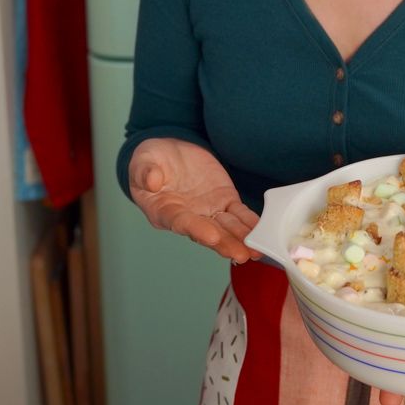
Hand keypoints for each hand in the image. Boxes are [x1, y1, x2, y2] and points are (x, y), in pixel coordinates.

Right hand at [128, 138, 260, 263]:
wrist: (169, 150)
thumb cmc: (150, 160)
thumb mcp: (142, 161)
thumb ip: (145, 171)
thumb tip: (151, 180)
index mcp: (164, 211)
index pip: (181, 222)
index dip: (196, 230)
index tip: (211, 237)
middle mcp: (188, 216)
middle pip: (208, 232)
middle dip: (225, 244)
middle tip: (241, 255)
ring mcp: (207, 210)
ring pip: (226, 227)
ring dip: (241, 239)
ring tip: (257, 251)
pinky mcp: (224, 200)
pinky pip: (239, 213)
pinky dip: (250, 222)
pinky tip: (262, 230)